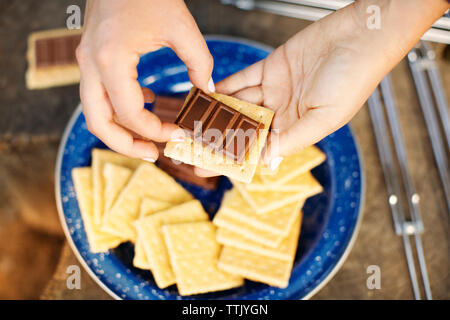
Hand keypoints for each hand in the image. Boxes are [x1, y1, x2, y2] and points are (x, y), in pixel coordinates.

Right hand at [77, 0, 213, 160]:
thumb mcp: (181, 27)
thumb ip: (199, 62)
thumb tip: (208, 90)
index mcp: (111, 60)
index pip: (130, 114)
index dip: (156, 131)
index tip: (180, 133)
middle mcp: (91, 64)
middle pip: (98, 123)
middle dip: (125, 145)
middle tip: (152, 155)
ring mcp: (87, 60)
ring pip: (94, 111)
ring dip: (119, 130)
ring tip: (148, 139)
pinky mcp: (92, 56)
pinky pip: (99, 93)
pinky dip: (119, 107)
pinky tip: (146, 100)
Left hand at [214, 0, 447, 168]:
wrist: (360, 36)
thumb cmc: (353, 79)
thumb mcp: (324, 117)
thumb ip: (293, 139)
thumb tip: (267, 162)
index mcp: (298, 129)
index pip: (260, 148)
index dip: (235, 157)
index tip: (210, 165)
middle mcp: (284, 112)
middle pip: (246, 128)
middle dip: (220, 136)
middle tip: (193, 144)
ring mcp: (276, 90)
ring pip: (241, 104)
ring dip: (219, 112)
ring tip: (195, 120)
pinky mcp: (271, 67)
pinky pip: (243, 79)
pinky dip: (226, 86)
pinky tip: (208, 94)